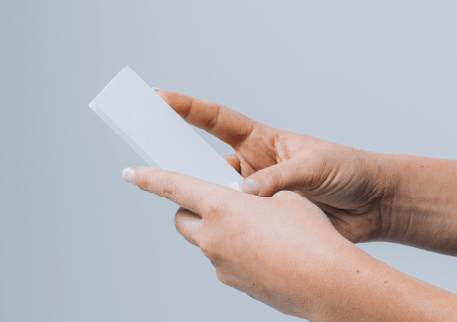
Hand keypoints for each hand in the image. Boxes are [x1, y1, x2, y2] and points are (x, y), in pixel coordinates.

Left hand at [124, 165, 356, 317]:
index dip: (151, 178)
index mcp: (221, 206)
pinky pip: (226, 261)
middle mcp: (212, 236)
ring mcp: (220, 264)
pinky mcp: (233, 282)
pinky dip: (238, 251)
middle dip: (190, 208)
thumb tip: (246, 200)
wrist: (324, 282)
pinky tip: (270, 250)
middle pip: (183, 219)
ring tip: (260, 228)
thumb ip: (257, 193)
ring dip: (220, 231)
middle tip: (215, 200)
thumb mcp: (286, 196)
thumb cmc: (309, 234)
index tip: (132, 173)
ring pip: (207, 241)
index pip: (174, 187)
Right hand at [156, 90, 399, 243]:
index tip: (155, 96)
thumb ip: (279, 179)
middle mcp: (252, 166)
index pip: (216, 119)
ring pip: (212, 196)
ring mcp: (255, 194)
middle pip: (202, 158)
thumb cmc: (349, 172)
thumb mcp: (314, 167)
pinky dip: (222, 228)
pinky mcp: (264, 221)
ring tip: (173, 197)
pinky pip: (233, 224)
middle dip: (172, 153)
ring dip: (197, 198)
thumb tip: (243, 194)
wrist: (373, 204)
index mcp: (263, 140)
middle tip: (142, 151)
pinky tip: (214, 233)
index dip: (185, 107)